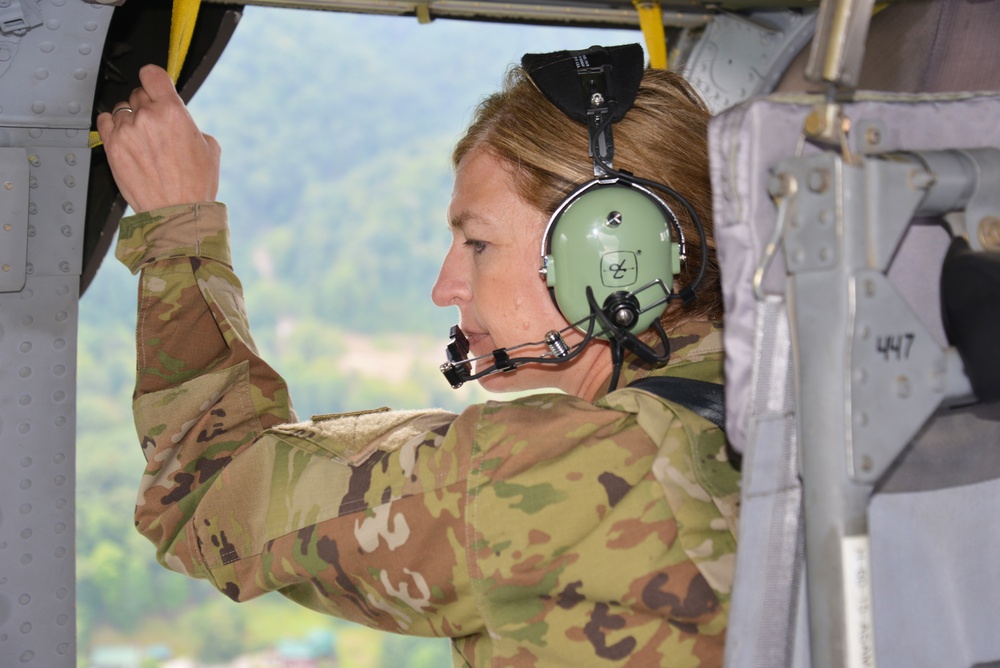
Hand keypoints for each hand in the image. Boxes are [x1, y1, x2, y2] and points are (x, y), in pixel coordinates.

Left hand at [96, 64, 220, 212]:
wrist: (177, 211)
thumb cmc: (195, 185)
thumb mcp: (210, 147)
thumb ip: (190, 124)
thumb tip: (179, 119)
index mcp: (172, 111)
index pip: (152, 73)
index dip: (154, 78)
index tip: (155, 85)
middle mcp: (147, 116)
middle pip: (138, 93)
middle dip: (147, 105)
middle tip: (156, 125)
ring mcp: (126, 131)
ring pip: (122, 109)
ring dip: (131, 118)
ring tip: (143, 139)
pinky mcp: (112, 146)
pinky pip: (105, 121)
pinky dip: (114, 126)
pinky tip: (126, 137)